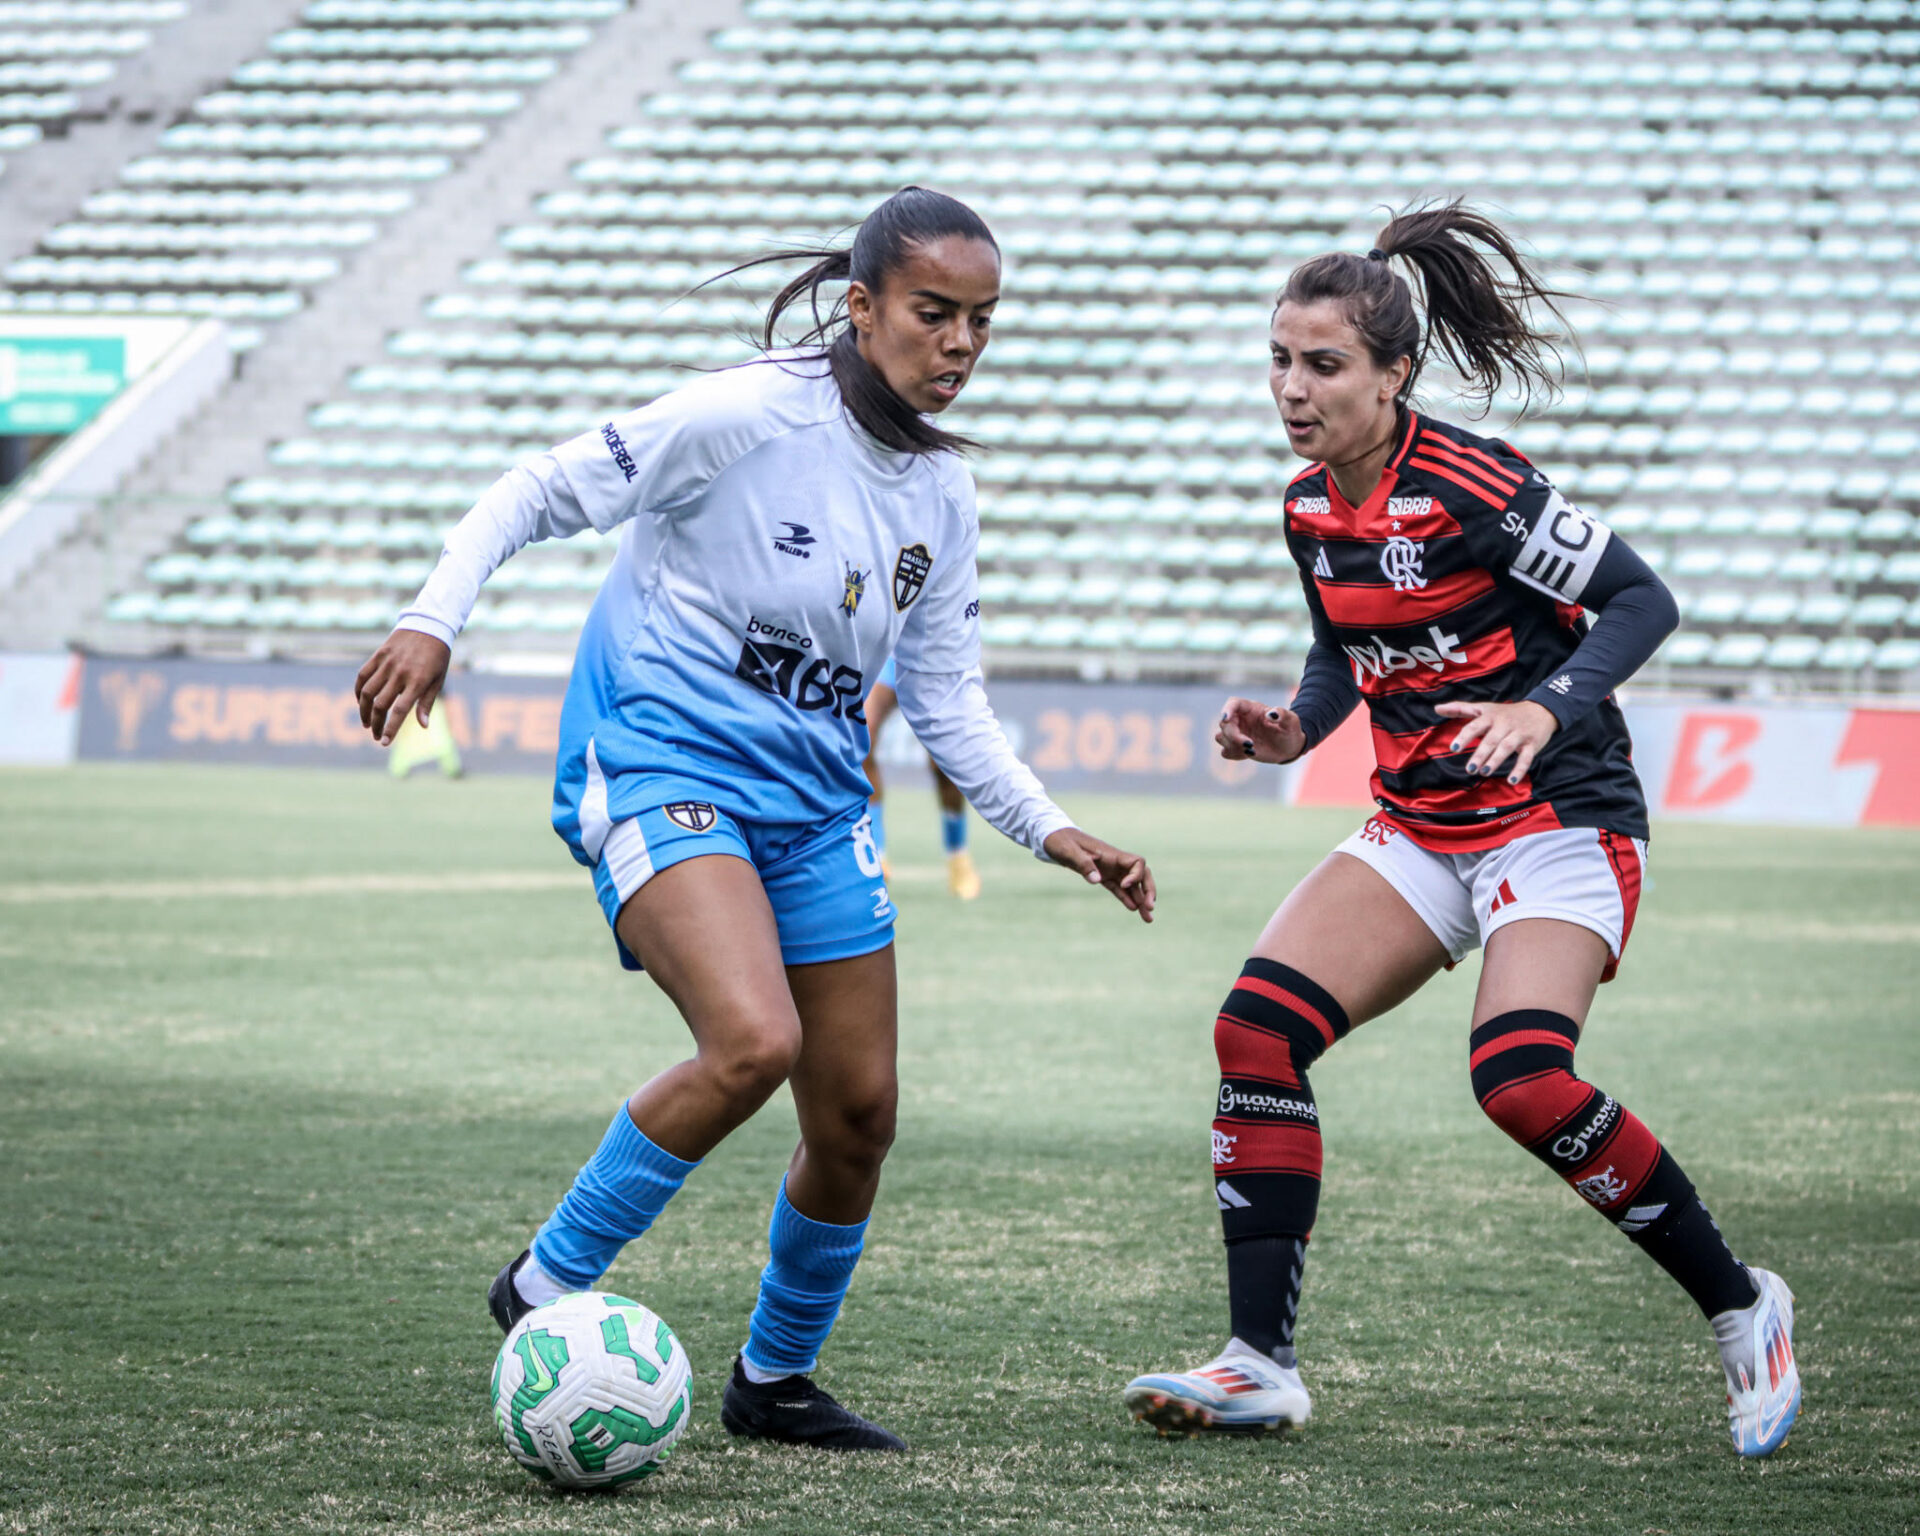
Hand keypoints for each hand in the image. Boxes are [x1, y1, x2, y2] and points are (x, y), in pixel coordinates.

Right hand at [355, 629, 451, 745]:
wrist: (429, 626)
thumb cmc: (437, 657)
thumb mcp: (438, 680)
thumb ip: (427, 703)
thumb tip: (423, 726)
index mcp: (417, 682)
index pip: (399, 711)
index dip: (390, 729)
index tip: (384, 742)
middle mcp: (400, 674)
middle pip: (380, 705)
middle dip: (377, 724)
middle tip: (376, 735)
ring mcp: (387, 664)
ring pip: (368, 692)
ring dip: (364, 711)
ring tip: (367, 723)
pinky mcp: (378, 655)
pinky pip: (363, 676)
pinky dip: (359, 691)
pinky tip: (361, 702)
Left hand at [1042, 827, 1155, 922]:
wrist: (1054, 838)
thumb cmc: (1061, 841)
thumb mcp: (1069, 851)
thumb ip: (1083, 864)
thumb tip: (1097, 880)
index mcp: (1111, 854)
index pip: (1137, 862)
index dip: (1136, 875)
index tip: (1124, 885)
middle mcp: (1115, 862)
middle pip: (1141, 875)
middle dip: (1148, 891)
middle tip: (1151, 908)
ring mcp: (1110, 870)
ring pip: (1132, 885)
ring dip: (1141, 900)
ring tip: (1148, 919)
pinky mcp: (1102, 876)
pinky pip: (1119, 889)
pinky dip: (1126, 898)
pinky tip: (1133, 909)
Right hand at [1214, 696, 1306, 764]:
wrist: (1289, 747)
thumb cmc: (1290, 730)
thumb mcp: (1292, 721)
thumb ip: (1283, 714)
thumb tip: (1271, 714)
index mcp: (1251, 709)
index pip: (1233, 703)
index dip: (1227, 709)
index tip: (1226, 719)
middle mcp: (1241, 720)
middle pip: (1224, 724)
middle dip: (1233, 736)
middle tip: (1250, 745)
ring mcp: (1238, 733)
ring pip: (1221, 737)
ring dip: (1232, 746)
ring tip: (1251, 750)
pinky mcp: (1236, 747)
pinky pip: (1225, 751)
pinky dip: (1234, 754)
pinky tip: (1249, 754)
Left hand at [1434, 699, 1558, 784]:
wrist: (1541, 710)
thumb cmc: (1506, 712)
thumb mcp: (1483, 708)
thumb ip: (1460, 709)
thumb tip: (1436, 708)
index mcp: (1490, 717)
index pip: (1474, 726)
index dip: (1464, 737)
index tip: (1453, 748)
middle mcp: (1504, 724)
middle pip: (1491, 740)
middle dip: (1480, 754)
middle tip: (1469, 769)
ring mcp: (1519, 734)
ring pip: (1506, 748)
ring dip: (1495, 761)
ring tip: (1484, 772)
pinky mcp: (1532, 744)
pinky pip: (1526, 758)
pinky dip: (1520, 769)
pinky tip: (1511, 781)